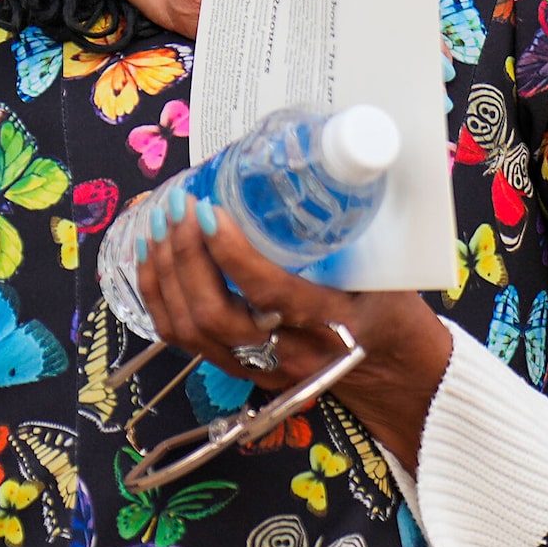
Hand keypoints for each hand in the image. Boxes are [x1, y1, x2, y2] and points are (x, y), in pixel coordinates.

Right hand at [30, 0, 401, 33]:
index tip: (408, 22)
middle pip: (327, 10)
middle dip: (351, 33)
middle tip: (374, 57)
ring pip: (285, 33)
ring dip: (305, 49)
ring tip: (331, 71)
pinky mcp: (198, 17)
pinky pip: (237, 42)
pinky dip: (254, 54)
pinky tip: (273, 68)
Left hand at [130, 183, 453, 466]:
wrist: (395, 376)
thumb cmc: (393, 313)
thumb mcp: (386, 274)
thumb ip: (345, 237)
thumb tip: (304, 170)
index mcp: (335, 326)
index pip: (270, 293)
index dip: (231, 252)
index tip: (209, 209)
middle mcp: (291, 355)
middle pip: (216, 315)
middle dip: (185, 257)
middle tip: (178, 207)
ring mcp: (260, 369)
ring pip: (191, 329)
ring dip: (165, 273)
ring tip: (159, 224)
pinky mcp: (238, 371)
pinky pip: (182, 338)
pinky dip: (158, 295)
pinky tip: (152, 258)